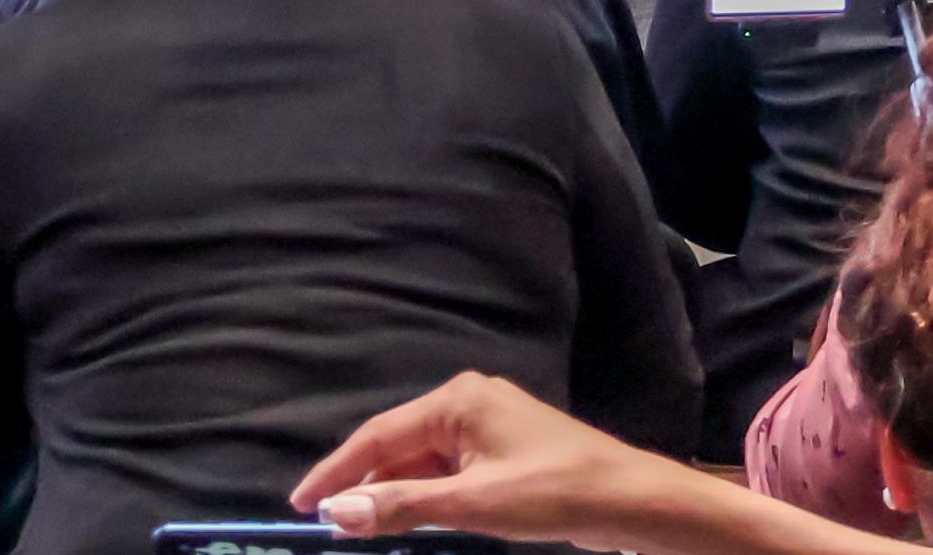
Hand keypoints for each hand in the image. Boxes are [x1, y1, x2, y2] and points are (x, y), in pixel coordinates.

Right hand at [298, 373, 721, 554]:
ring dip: (394, 497)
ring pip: (422, 464)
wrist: (631, 501)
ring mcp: (487, 428)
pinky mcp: (502, 455)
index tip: (301, 505)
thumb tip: (338, 513)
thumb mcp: (473, 505)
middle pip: (398, 447)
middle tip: (329, 529)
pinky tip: (409, 525)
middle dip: (364, 488)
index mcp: (458, 399)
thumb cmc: (554, 492)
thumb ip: (403, 506)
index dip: (336, 472)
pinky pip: (447, 474)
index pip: (379, 435)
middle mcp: (467, 403)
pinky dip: (425, 499)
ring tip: (362, 533)